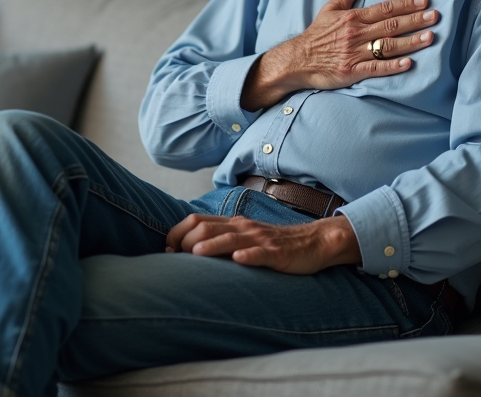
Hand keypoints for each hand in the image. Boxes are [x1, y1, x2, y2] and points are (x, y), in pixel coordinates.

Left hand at [165, 213, 360, 274]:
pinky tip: (239, 260)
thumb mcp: (244, 238)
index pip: (197, 221)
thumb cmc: (273, 244)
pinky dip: (249, 256)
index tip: (167, 248)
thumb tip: (188, 249)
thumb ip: (220, 239)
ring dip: (213, 246)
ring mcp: (260, 240)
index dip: (178, 232)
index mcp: (233, 223)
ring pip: (232, 239)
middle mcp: (243, 228)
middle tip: (175, 256)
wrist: (313, 242)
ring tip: (195, 253)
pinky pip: (261, 253)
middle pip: (209, 228)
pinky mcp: (277, 254)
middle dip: (188, 241)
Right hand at [241, 0, 436, 110]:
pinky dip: (392, 66)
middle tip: (435, 17)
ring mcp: (354, 53)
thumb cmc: (317, 34)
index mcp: (353, 18)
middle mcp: (356, 34)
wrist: (297, 60)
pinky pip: (375, 68)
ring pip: (387, 46)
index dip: (405, 5)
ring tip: (429, 38)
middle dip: (415, 21)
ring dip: (410, 42)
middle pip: (390, 26)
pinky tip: (408, 63)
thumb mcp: (330, 8)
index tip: (424, 1)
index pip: (384, 9)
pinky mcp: (351, 71)